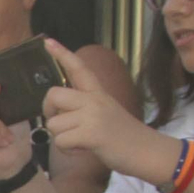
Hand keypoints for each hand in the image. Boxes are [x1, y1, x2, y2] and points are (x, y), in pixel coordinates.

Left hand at [42, 40, 160, 175]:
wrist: (146, 151)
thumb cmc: (122, 136)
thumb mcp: (105, 112)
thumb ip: (83, 107)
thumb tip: (56, 113)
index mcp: (98, 92)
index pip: (78, 68)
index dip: (62, 54)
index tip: (47, 41)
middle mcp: (94, 99)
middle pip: (53, 95)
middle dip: (49, 111)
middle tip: (62, 123)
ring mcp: (93, 115)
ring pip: (54, 124)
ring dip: (62, 138)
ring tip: (80, 141)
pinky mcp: (91, 133)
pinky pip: (61, 141)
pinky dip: (67, 151)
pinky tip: (82, 150)